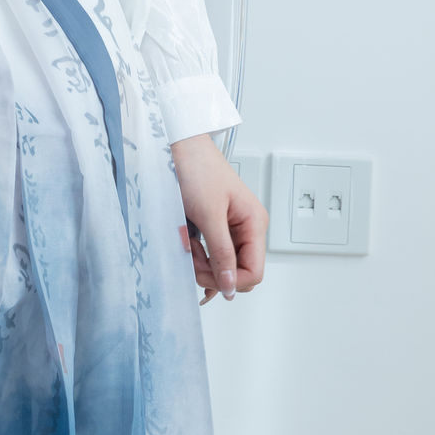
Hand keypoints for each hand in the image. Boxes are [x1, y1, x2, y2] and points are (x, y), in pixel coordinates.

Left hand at [170, 134, 265, 303]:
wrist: (179, 148)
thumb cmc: (197, 169)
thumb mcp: (209, 214)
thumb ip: (221, 252)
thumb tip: (229, 286)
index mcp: (255, 223)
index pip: (254, 272)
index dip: (230, 281)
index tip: (206, 276)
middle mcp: (247, 228)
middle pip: (238, 272)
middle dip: (214, 272)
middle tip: (191, 258)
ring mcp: (231, 229)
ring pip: (222, 266)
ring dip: (202, 264)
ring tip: (186, 244)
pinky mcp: (215, 228)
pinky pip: (212, 255)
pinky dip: (198, 258)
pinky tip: (187, 251)